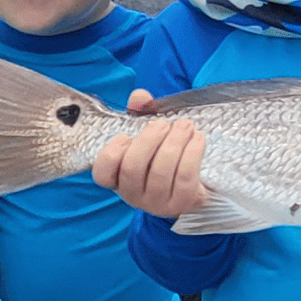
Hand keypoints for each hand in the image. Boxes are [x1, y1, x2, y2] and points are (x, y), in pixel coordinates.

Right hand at [92, 89, 208, 217]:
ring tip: (185, 126)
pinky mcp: (181, 204)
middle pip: (132, 168)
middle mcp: (133, 194)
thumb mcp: (147, 135)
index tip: (125, 135)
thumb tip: (140, 97)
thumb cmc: (162, 156)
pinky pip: (185, 177)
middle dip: (149, 140)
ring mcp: (157, 203)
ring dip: (175, 142)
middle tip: (163, 124)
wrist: (193, 185)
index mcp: (119, 178)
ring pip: (161, 172)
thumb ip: (140, 114)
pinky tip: (197, 138)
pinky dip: (192, 153)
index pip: (102, 174)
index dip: (111, 153)